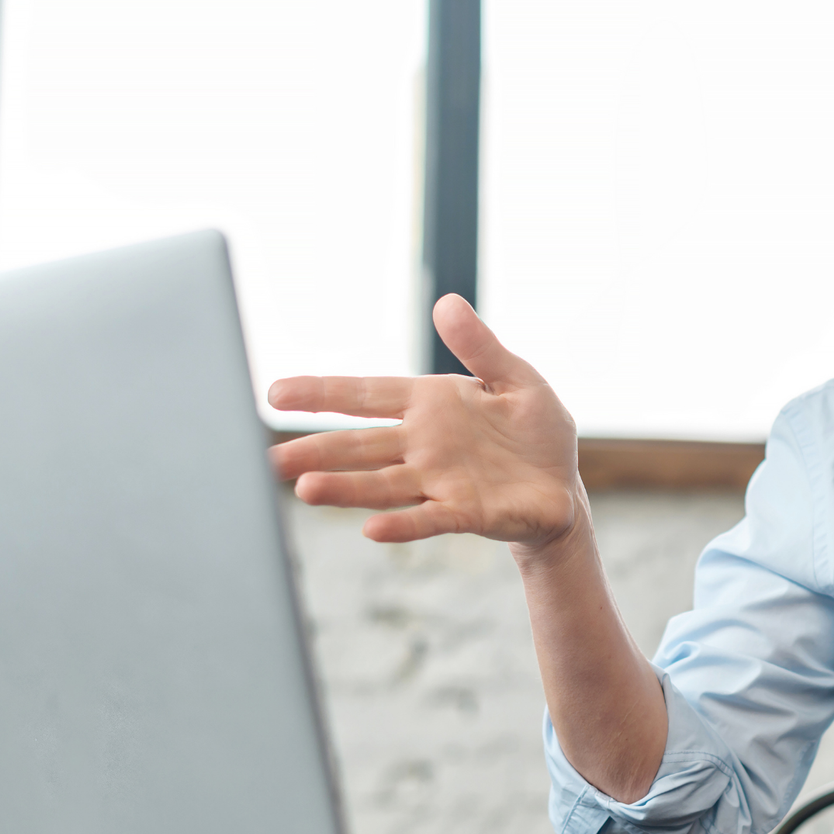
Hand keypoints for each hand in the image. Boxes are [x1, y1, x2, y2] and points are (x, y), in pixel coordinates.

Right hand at [267, 295, 581, 546]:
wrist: (563, 486)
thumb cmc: (535, 430)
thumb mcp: (517, 378)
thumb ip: (480, 347)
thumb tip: (446, 302)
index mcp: (430, 403)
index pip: (366, 395)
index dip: (322, 392)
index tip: (275, 392)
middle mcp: (423, 444)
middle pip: (360, 445)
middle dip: (317, 450)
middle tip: (270, 458)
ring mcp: (439, 481)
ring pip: (382, 484)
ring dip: (345, 488)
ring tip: (304, 491)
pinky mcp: (464, 512)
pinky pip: (427, 519)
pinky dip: (401, 526)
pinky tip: (371, 531)